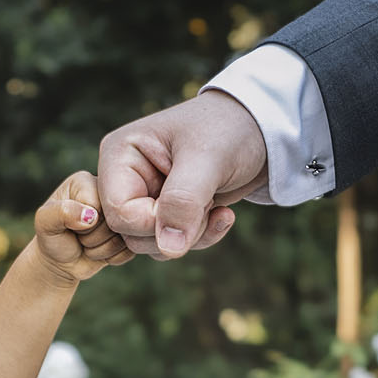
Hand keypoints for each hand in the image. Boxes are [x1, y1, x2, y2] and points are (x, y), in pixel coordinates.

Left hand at [34, 171, 131, 284]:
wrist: (60, 261)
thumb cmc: (52, 237)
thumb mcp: (45, 223)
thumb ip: (61, 212)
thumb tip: (91, 215)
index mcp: (85, 182)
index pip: (98, 203)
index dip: (85, 223)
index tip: (71, 225)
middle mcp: (107, 192)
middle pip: (114, 220)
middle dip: (93, 238)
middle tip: (80, 237)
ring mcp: (122, 212)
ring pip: (124, 237)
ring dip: (101, 249)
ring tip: (88, 244)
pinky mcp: (131, 231)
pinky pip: (130, 250)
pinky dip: (112, 257)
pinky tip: (101, 251)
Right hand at [98, 89, 267, 259]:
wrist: (257, 131)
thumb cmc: (228, 129)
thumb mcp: (207, 159)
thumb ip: (184, 202)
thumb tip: (169, 249)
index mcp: (120, 155)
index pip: (119, 212)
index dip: (155, 223)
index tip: (194, 204)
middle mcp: (125, 179)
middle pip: (132, 235)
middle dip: (178, 230)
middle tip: (208, 199)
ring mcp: (145, 198)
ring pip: (153, 245)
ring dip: (192, 235)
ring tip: (214, 200)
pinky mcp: (165, 214)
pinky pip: (172, 245)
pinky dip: (201, 237)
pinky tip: (223, 214)